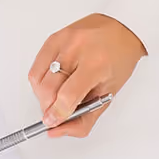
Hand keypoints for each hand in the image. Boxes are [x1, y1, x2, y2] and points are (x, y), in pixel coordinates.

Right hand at [30, 14, 147, 136]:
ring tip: (57, 95)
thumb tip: (57, 130)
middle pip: (48, 88)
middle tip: (56, 112)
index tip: (53, 122)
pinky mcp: (53, 37)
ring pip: (37, 79)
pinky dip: (40, 81)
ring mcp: (63, 41)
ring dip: (42, 95)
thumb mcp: (109, 93)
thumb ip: (85, 118)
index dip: (57, 114)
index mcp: (96, 64)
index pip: (67, 95)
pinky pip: (36, 66)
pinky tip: (54, 82)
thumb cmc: (119, 59)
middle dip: (48, 107)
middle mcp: (77, 49)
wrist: (122, 28)